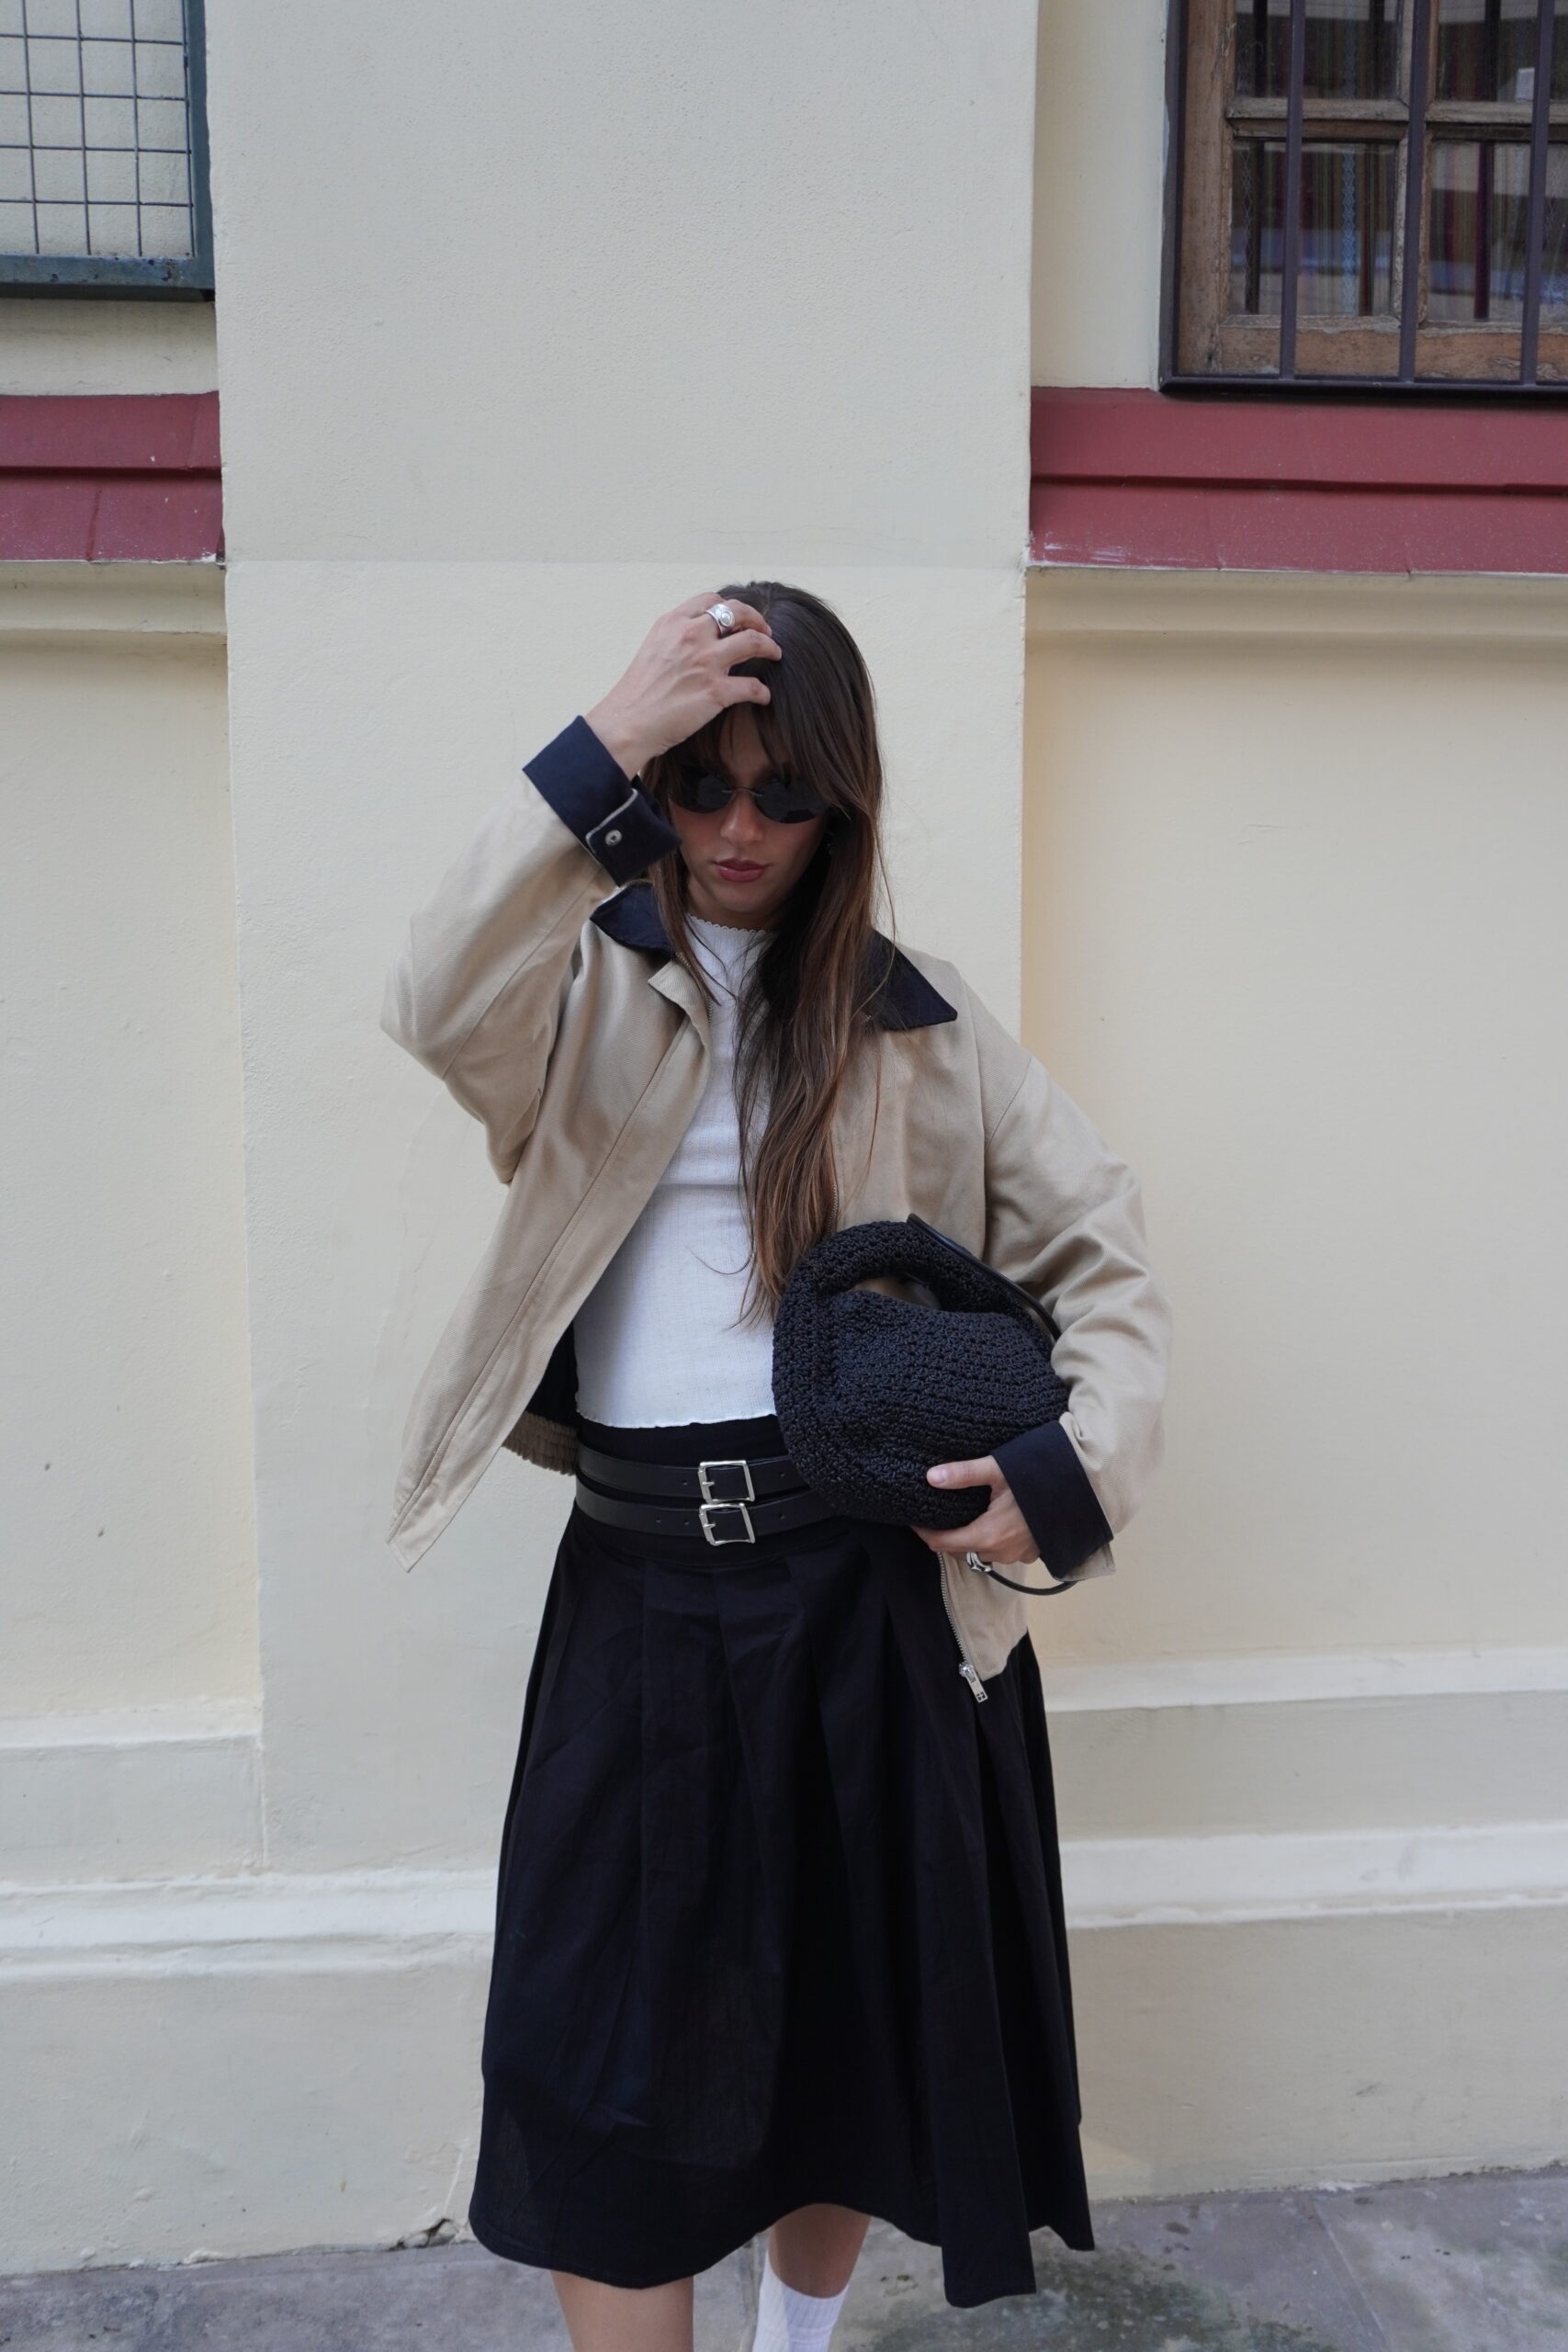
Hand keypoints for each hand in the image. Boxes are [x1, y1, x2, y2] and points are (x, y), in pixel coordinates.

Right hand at [584, 595, 782, 779]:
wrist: (627, 722)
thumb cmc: (637, 693)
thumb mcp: (653, 649)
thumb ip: (677, 638)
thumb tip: (697, 640)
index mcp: (673, 623)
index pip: (712, 601)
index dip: (731, 608)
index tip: (739, 619)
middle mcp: (691, 636)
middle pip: (738, 613)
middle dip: (757, 620)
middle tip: (765, 632)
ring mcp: (705, 662)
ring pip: (754, 642)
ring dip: (770, 647)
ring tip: (775, 654)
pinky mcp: (715, 691)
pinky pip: (752, 686)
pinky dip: (762, 691)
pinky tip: (763, 696)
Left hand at [911, 1454, 1039, 1565]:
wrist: (1084, 1489)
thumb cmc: (1041, 1477)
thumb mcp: (999, 1469)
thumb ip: (963, 1473)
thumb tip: (930, 1476)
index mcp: (987, 1534)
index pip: (942, 1544)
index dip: (924, 1533)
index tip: (913, 1521)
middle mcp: (1000, 1551)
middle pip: (959, 1551)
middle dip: (943, 1537)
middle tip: (933, 1516)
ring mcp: (1017, 1555)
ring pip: (980, 1553)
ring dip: (967, 1540)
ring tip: (959, 1517)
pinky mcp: (1031, 1552)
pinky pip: (1001, 1552)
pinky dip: (989, 1541)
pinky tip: (989, 1521)